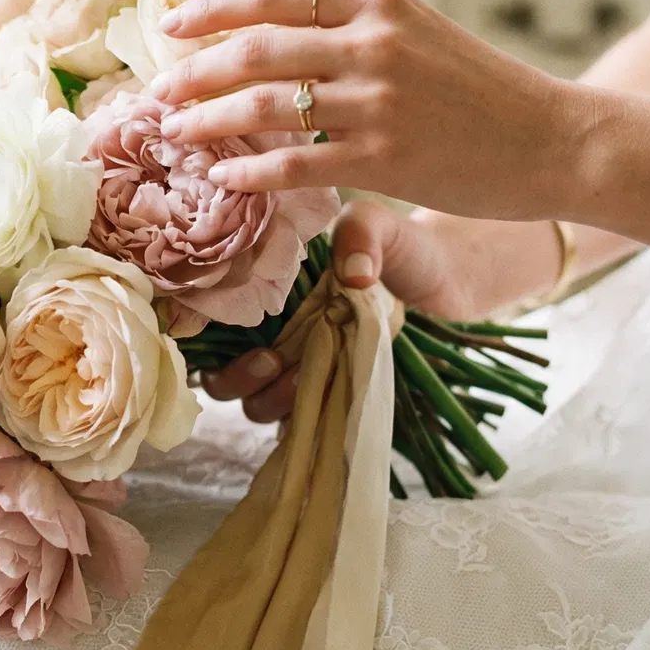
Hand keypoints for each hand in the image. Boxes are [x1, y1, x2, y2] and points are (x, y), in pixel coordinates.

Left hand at [149, 0, 573, 219]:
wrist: (554, 139)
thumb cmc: (483, 92)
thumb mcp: (421, 34)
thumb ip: (357, 28)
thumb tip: (282, 32)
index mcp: (378, 3)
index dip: (213, 8)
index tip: (171, 26)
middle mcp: (373, 43)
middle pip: (257, 49)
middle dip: (195, 71)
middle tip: (158, 92)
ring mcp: (378, 101)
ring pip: (266, 107)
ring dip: (209, 122)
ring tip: (176, 136)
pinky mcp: (385, 158)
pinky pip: (297, 164)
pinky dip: (253, 173)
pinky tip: (228, 180)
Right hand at [202, 200, 480, 421]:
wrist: (447, 279)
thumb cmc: (402, 247)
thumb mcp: (378, 225)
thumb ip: (360, 233)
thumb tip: (352, 275)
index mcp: (264, 296)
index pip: (208, 326)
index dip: (202, 338)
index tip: (223, 329)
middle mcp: (271, 336)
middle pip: (221, 376)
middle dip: (236, 378)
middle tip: (271, 361)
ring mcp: (297, 370)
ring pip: (255, 404)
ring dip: (269, 401)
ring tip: (303, 380)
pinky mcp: (326, 395)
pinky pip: (296, 423)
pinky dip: (299, 424)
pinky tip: (323, 407)